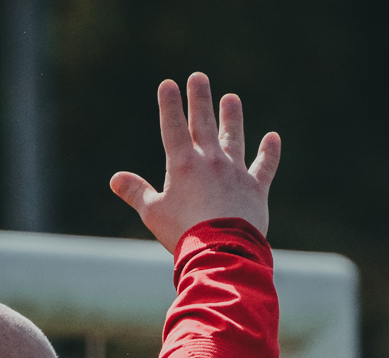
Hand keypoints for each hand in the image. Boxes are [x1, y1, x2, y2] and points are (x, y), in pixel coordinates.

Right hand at [111, 74, 279, 252]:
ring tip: (232, 99)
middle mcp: (210, 161)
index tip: (168, 84)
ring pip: (233, 137)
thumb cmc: (182, 232)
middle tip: (199, 77)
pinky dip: (269, 153)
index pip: (172, 128)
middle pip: (203, 124)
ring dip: (232, 117)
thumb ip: (136, 192)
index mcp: (182, 165)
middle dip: (200, 99)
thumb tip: (115, 178)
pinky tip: (273, 138)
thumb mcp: (153, 213)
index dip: (169, 105)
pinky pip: (264, 166)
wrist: (221, 249)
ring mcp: (235, 172)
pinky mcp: (255, 188)